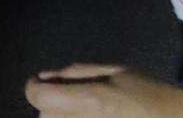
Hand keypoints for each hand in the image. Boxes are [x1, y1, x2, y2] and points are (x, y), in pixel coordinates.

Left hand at [25, 65, 182, 117]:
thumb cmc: (148, 92)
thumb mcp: (115, 71)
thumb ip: (76, 73)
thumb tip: (44, 77)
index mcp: (90, 99)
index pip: (39, 97)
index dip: (34, 87)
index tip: (41, 83)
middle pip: (45, 116)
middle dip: (51, 104)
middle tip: (71, 97)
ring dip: (63, 117)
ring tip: (84, 111)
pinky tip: (94, 117)